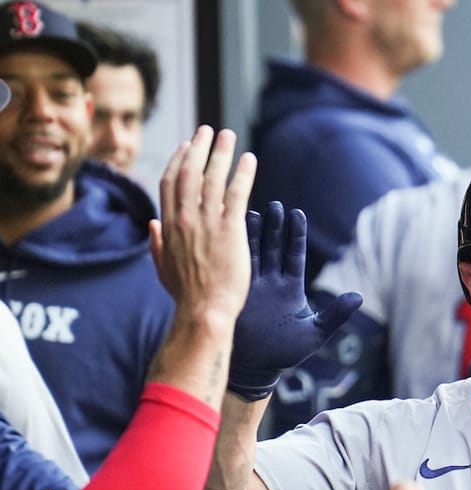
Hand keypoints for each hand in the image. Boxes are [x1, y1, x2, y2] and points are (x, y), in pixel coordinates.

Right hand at [150, 126, 256, 327]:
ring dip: (220, 152)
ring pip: (212, 177)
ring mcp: (206, 222)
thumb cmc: (186, 296)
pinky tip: (250, 159)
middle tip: (208, 130)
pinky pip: (237, 194)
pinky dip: (243, 174)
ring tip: (229, 135)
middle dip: (198, 147)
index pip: (170, 183)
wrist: (204, 311)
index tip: (187, 146)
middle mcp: (185, 218)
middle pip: (189, 172)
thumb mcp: (163, 268)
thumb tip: (152, 225)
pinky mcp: (230, 229)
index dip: (179, 161)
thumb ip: (157, 244)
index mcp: (168, 225)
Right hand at [227, 202, 363, 400]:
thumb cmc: (285, 353)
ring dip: (252, 233)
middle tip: (275, 205)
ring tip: (254, 210)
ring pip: (253, 253)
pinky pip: (234, 267)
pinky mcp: (233, 292)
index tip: (296, 213)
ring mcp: (251, 286)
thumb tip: (359, 296)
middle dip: (274, 227)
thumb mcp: (315, 333)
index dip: (295, 235)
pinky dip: (233, 250)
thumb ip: (336, 314)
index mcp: (291, 290)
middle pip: (273, 248)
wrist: (254, 369)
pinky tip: (230, 232)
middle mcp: (271, 283)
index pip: (294, 255)